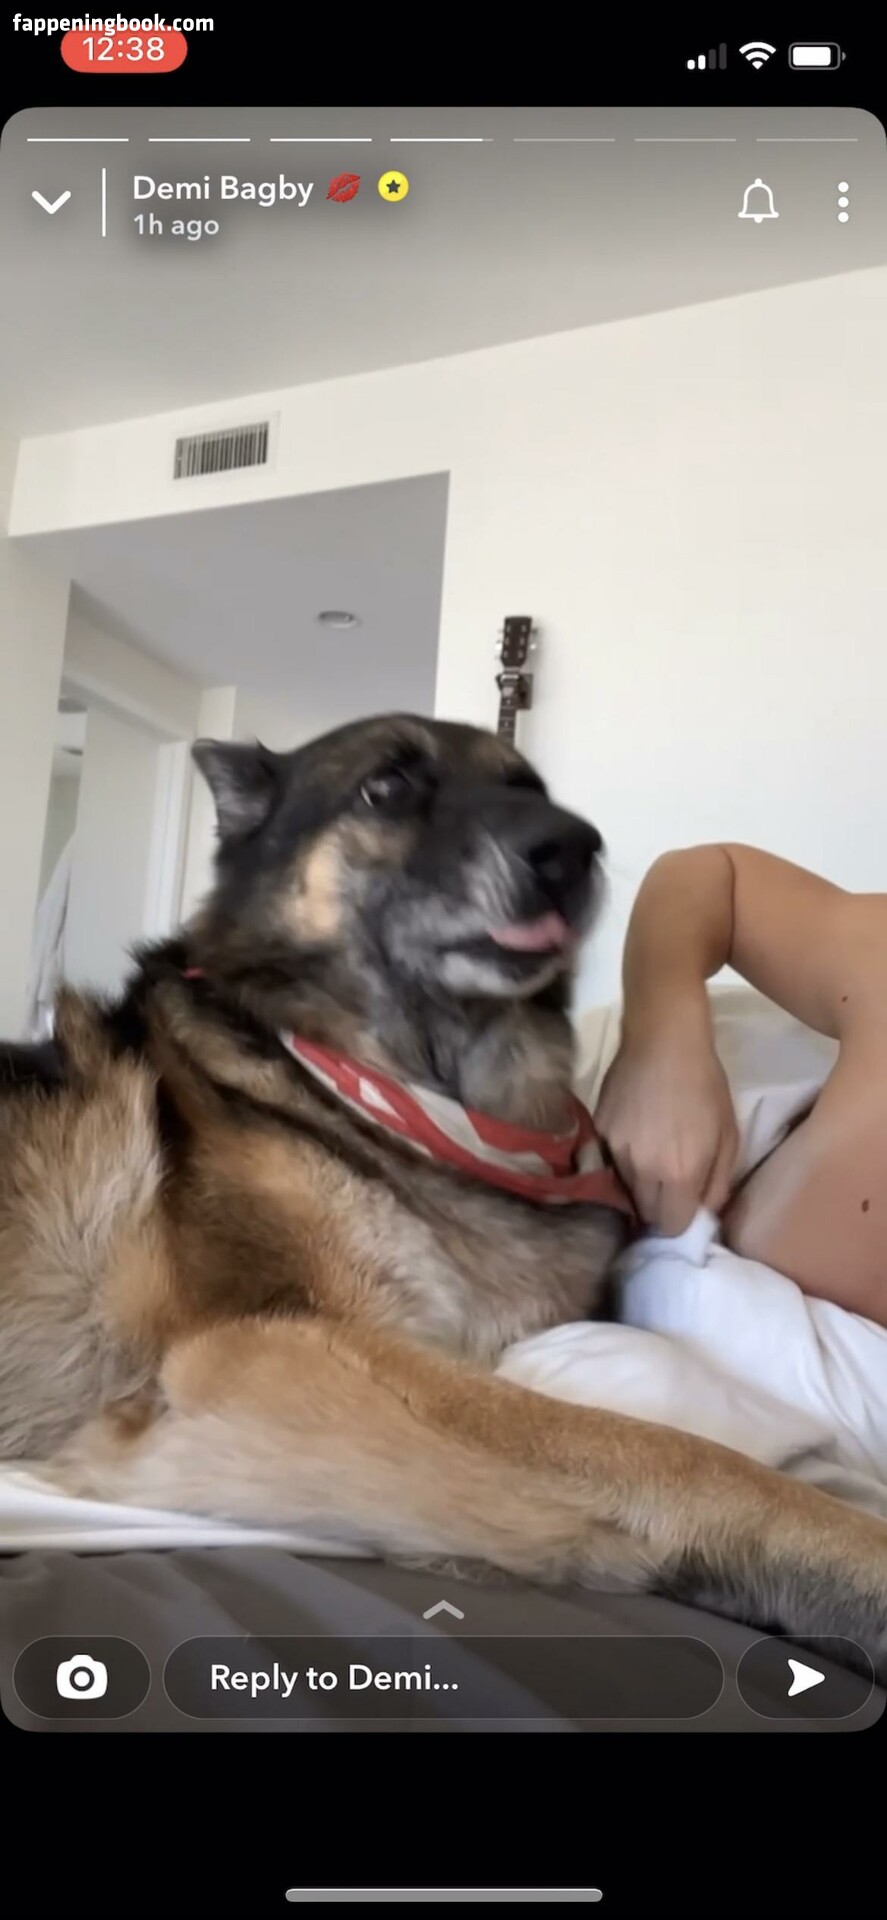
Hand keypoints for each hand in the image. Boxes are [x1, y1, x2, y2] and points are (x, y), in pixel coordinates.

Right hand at [594, 1007, 738, 1234]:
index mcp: (679, 1174)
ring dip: (640, 1183)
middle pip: (645, 1212)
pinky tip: (636, 1134)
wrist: (664, 1039)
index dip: (680, 1222)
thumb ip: (718, 1183)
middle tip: (670, 1186)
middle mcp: (642, 1169)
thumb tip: (705, 1214)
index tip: (685, 1209)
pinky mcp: (598, 1131)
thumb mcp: (729, 1135)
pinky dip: (623, 1157)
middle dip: (659, 1207)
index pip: (671, 1226)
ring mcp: (615, 1150)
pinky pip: (610, 1160)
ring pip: (626, 1187)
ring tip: (653, 1155)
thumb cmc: (705, 1085)